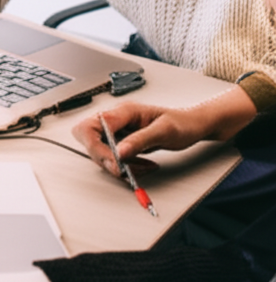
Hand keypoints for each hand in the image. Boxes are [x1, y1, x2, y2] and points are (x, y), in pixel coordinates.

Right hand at [73, 90, 257, 176]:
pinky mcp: (121, 141)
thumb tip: (119, 152)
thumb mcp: (164, 131)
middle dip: (102, 158)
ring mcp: (117, 130)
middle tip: (122, 169)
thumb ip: (140, 140)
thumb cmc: (183, 122)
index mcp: (122, 112)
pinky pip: (112, 156)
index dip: (98, 149)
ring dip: (117, 164)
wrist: (194, 125)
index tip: (116, 163)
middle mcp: (116, 120)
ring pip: (99, 150)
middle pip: (88, 139)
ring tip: (140, 167)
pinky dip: (124, 166)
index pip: (91, 128)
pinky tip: (140, 166)